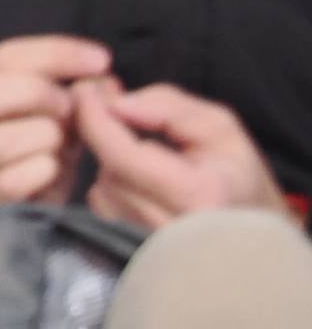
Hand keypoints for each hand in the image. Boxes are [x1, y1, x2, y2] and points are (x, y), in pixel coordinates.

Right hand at [0, 36, 113, 215]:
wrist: (13, 236)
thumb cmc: (37, 173)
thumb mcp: (55, 130)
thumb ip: (76, 103)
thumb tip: (104, 80)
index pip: (4, 57)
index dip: (54, 53)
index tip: (101, 59)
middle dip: (34, 95)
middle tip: (69, 110)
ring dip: (43, 140)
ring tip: (60, 149)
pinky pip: (10, 182)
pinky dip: (42, 173)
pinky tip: (52, 176)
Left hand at [76, 79, 291, 229]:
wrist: (254, 235)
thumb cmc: (238, 176)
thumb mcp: (218, 126)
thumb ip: (167, 107)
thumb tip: (117, 103)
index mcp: (198, 197)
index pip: (123, 157)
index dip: (96, 119)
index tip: (86, 89)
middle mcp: (172, 228)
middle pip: (109, 170)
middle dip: (102, 133)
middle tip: (110, 105)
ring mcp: (152, 245)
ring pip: (102, 188)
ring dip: (109, 160)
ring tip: (136, 146)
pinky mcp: (137, 250)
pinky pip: (105, 206)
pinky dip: (112, 182)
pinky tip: (134, 172)